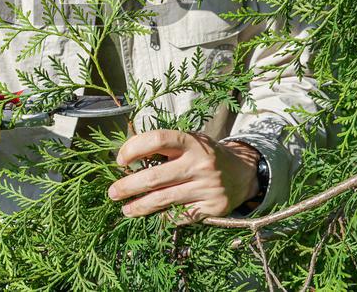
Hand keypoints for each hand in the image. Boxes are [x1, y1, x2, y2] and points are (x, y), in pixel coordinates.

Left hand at [106, 130, 259, 223]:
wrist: (243, 173)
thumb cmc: (204, 155)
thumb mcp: (189, 141)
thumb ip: (163, 146)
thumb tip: (125, 157)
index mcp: (191, 141)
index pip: (157, 139)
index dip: (133, 148)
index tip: (120, 160)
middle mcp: (200, 163)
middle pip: (155, 176)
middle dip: (128, 186)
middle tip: (112, 192)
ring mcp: (207, 187)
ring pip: (164, 199)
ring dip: (140, 206)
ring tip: (125, 209)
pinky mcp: (212, 207)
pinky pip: (180, 216)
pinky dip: (162, 217)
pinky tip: (150, 216)